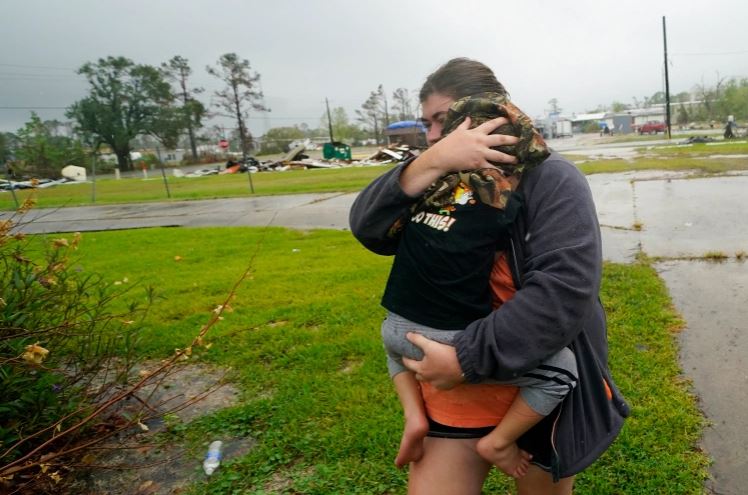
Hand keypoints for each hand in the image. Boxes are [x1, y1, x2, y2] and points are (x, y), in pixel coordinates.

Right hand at [399, 116, 518, 195]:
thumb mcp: (457, 131)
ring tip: (517, 159)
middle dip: (511, 139)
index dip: (501, 121)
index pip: (491, 124)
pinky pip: (491, 168)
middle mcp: (481, 142)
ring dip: (509, 158)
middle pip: (500, 139)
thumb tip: (469, 117)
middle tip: (520, 140)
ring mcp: (480, 153)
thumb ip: (465, 124)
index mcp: (476, 132)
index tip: (508, 119)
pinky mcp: (478, 164)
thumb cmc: (448, 143)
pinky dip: (498, 171)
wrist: (442, 157)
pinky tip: (505, 173)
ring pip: (499, 155)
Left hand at [401, 332, 464, 389]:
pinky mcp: (448, 386)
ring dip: (428, 376)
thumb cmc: (445, 355)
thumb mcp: (430, 345)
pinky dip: (439, 380)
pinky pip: (440, 384)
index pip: (408, 364)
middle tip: (419, 363)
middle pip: (418, 375)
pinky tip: (443, 374)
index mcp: (421, 369)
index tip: (405, 356)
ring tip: (432, 369)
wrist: (464, 365)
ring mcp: (438, 384)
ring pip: (429, 381)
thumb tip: (407, 335)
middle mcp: (428, 379)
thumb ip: (418, 340)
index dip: (405, 359)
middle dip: (417, 370)